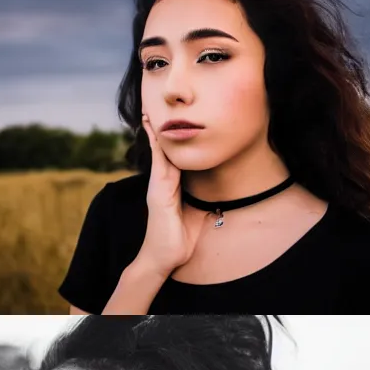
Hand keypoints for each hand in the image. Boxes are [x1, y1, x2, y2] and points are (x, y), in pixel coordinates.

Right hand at [136, 114, 204, 276]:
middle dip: (157, 132)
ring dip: (153, 134)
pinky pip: (159, 165)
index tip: (168, 124)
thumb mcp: (196, 218)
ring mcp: (158, 188)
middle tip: (152, 110)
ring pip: (158, 154)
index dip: (168, 142)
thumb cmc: (178, 242)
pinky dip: (156, 147)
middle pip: (161, 152)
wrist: (162, 259)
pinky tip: (154, 133)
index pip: (170, 160)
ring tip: (149, 114)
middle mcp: (161, 185)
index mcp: (169, 190)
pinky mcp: (158, 193)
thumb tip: (219, 198)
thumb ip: (202, 204)